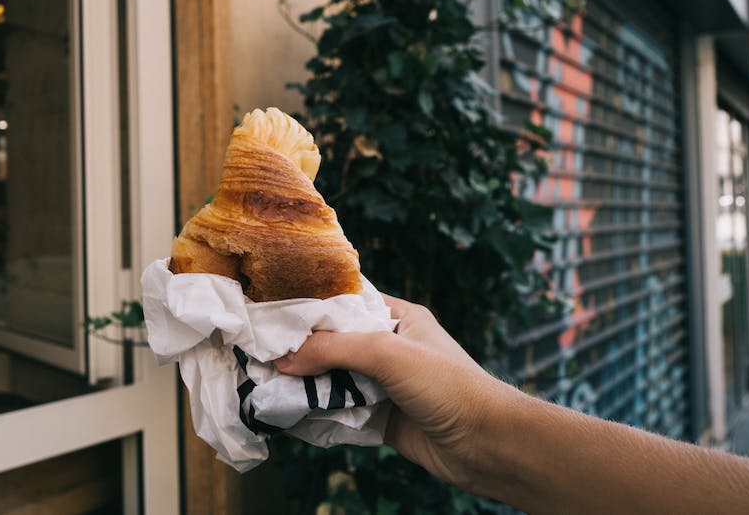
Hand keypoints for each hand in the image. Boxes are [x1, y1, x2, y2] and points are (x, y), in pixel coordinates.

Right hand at [274, 293, 519, 491]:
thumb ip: (335, 349)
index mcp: (398, 317)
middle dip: (299, 352)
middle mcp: (390, 347)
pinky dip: (317, 415)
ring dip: (305, 386)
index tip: (271, 314)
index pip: (345, 303)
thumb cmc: (449, 385)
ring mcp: (385, 385)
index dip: (309, 308)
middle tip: (260, 356)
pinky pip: (341, 413)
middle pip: (333, 344)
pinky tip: (289, 415)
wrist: (488, 445)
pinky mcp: (381, 419)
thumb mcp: (389, 354)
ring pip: (334, 380)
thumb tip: (284, 359)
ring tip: (265, 386)